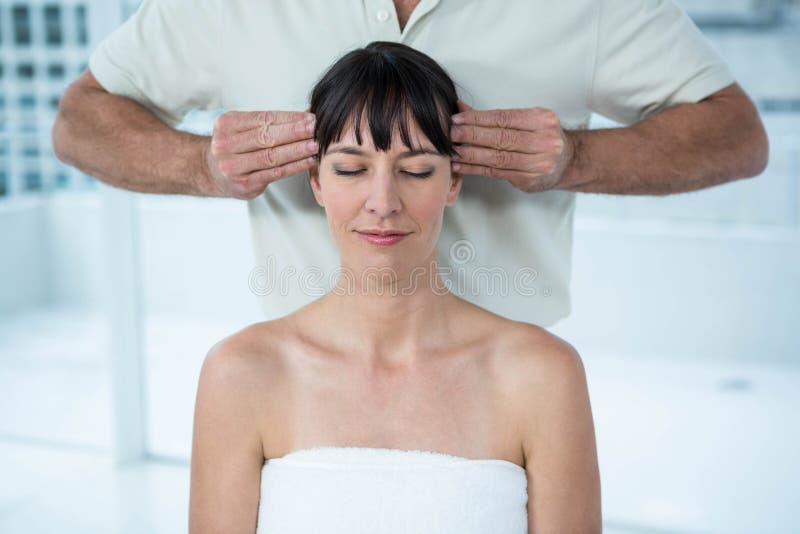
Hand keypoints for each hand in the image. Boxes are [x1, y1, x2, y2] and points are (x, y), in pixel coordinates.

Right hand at [202, 108, 317, 199]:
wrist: (211, 172)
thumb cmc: (235, 147)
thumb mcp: (244, 128)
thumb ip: (272, 122)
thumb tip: (307, 114)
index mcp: (227, 124)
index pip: (264, 118)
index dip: (289, 118)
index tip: (309, 116)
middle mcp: (226, 144)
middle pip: (267, 136)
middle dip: (295, 132)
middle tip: (315, 128)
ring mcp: (233, 166)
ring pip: (272, 156)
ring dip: (297, 150)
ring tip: (315, 144)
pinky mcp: (244, 183)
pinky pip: (274, 173)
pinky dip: (294, 167)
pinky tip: (308, 161)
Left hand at [450, 100, 574, 192]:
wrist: (567, 162)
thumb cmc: (541, 137)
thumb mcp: (526, 120)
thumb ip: (495, 117)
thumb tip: (461, 108)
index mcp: (542, 120)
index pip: (505, 118)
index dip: (479, 119)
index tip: (458, 119)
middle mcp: (544, 141)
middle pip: (501, 138)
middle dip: (472, 135)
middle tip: (452, 134)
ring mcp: (538, 163)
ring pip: (498, 158)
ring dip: (471, 154)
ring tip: (453, 151)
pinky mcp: (529, 180)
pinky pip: (497, 173)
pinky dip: (476, 169)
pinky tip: (461, 166)